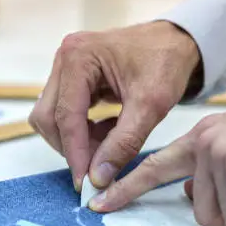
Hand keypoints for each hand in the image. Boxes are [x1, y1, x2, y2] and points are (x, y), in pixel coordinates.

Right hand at [28, 21, 200, 190]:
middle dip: (72, 147)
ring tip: (107, 147)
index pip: (66, 116)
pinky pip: (64, 112)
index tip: (85, 182)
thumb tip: (98, 177)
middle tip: (98, 168)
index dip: (75, 153)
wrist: (176, 43)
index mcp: (79, 57)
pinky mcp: (71, 77)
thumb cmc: (166, 63)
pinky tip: (108, 132)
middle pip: (49, 117)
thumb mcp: (150, 106)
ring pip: (53, 118)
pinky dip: (82, 130)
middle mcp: (65, 58)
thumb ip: (123, 143)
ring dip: (76, 140)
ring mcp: (64, 67)